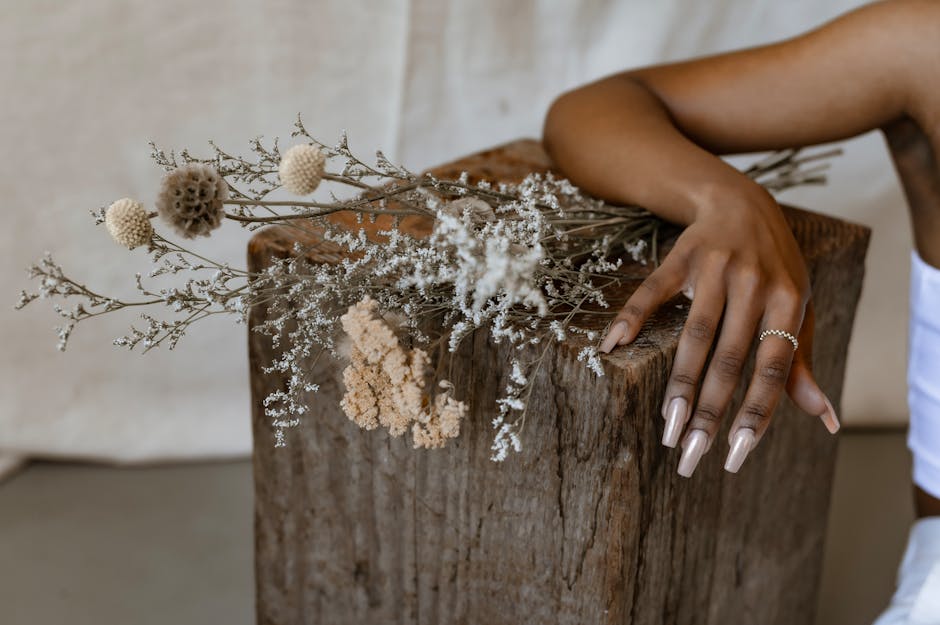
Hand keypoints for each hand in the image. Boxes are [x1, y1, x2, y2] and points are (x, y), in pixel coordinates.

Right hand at [599, 187, 839, 476]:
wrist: (742, 201)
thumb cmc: (774, 265)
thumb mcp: (797, 306)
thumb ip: (801, 361)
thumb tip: (824, 419)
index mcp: (789, 300)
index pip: (772, 369)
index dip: (754, 414)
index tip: (734, 456)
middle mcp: (755, 285)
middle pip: (730, 359)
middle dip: (709, 412)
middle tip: (690, 455)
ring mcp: (715, 269)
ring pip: (695, 335)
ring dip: (679, 384)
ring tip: (667, 427)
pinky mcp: (681, 256)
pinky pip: (653, 291)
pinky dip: (631, 318)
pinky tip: (612, 346)